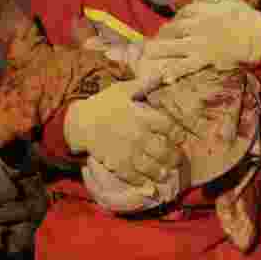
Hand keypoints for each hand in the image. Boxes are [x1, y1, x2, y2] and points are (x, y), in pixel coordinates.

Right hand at [64, 77, 186, 186]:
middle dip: (174, 158)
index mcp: (142, 117)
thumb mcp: (123, 89)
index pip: (169, 127)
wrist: (80, 122)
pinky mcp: (117, 164)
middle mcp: (139, 136)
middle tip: (177, 161)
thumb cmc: (103, 103)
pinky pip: (133, 177)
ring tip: (165, 174)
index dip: (179, 134)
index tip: (181, 138)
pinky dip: (142, 183)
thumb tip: (164, 74)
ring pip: (152, 167)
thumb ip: (145, 83)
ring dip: (162, 172)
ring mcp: (128, 152)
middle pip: (164, 151)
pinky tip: (148, 185)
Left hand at [137, 0, 260, 84]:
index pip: (181, 14)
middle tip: (153, 43)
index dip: (173, 20)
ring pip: (172, 47)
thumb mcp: (228, 2)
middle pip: (171, 30)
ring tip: (147, 56)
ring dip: (158, 52)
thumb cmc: (246, 19)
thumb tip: (198, 2)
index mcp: (202, 12)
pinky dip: (174, 72)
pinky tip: (164, 78)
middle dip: (161, 36)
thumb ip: (210, 3)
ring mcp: (198, 44)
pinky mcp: (203, 60)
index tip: (170, 27)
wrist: (258, 39)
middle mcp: (196, 27)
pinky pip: (185, 66)